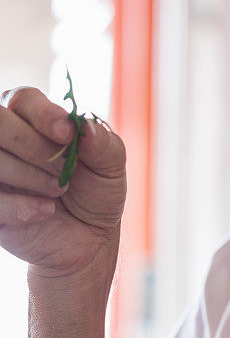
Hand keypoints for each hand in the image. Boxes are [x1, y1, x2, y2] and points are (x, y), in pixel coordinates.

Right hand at [0, 86, 125, 277]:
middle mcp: (5, 140)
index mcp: (32, 119)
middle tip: (63, 170)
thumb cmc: (96, 193)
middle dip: (32, 145)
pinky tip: (44, 211)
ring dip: (28, 175)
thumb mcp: (110, 167)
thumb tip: (86, 127)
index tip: (67, 134)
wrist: (88, 239)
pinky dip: (19, 207)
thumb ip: (102, 144)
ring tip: (58, 191)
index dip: (43, 114)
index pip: (23, 99)